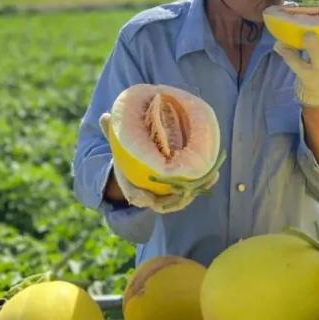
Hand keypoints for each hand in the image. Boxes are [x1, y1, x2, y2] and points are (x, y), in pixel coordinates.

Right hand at [99, 113, 222, 213]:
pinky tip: (214, 172)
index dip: (143, 199)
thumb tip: (104, 116)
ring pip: (183, 198)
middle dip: (178, 198)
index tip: (148, 198)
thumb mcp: (119, 143)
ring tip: (210, 175)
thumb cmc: (128, 155)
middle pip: (165, 203)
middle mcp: (152, 195)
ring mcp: (168, 194)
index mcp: (134, 187)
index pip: (137, 197)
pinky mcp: (181, 189)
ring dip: (197, 189)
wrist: (138, 166)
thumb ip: (112, 132)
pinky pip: (193, 190)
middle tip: (189, 187)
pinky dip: (204, 183)